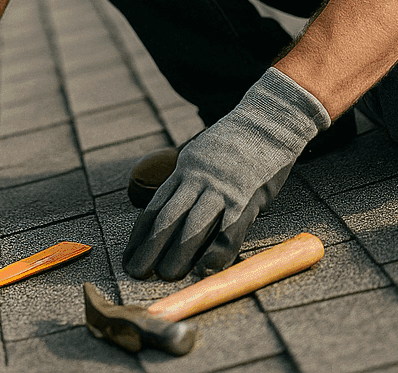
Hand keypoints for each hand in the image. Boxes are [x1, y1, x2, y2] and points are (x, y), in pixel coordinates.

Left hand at [123, 67, 329, 279]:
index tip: (128, 257)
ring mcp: (223, 189)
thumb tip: (167, 207)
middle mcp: (199, 180)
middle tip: (137, 273)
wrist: (269, 121)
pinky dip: (217, 251)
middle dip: (151, 248)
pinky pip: (230, 229)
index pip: (155, 207)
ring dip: (178, 254)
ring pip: (194, 226)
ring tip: (166, 276)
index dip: (139, 235)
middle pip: (168, 218)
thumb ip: (185, 179)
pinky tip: (206, 269)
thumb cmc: (235, 143)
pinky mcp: (248, 197)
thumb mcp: (200, 153)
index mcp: (185, 170)